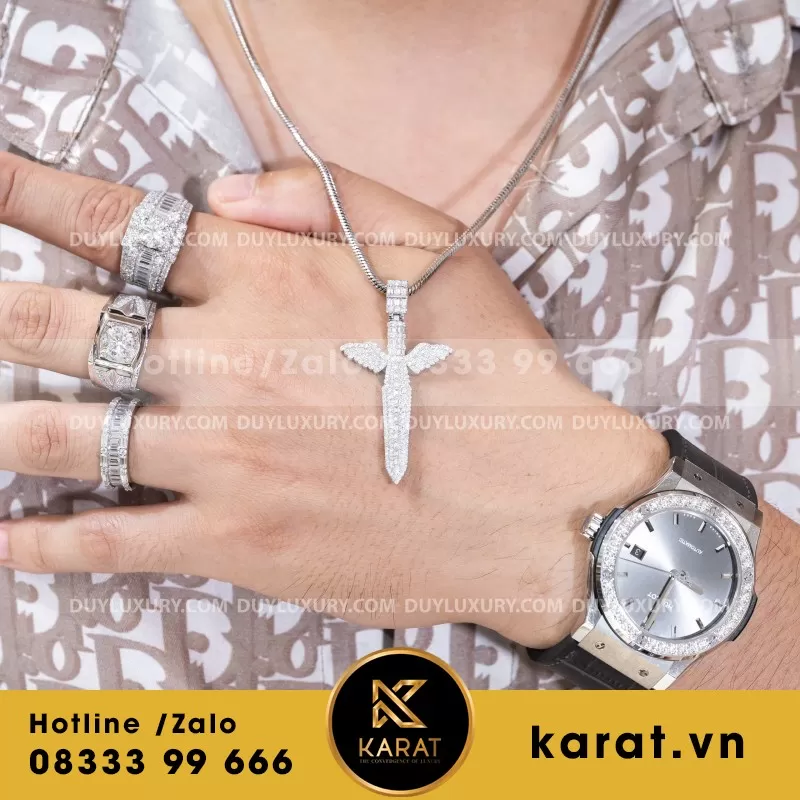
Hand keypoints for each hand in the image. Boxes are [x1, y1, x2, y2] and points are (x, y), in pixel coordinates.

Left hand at [0, 153, 666, 646]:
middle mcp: (221, 364)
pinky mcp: (232, 543)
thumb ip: (323, 194)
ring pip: (55, 436)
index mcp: (266, 282)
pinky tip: (8, 535)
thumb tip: (225, 190)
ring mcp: (218, 460)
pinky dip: (40, 540)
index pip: (110, 224)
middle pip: (52, 327)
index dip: (25, 195)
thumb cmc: (498, 372)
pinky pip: (107, 541)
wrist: (542, 504)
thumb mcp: (435, 245)